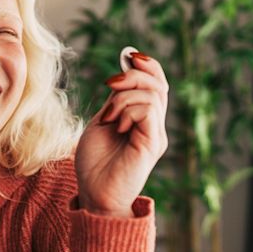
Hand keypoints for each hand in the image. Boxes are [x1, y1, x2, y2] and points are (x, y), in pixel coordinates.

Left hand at [75, 52, 169, 216]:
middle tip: (110, 84)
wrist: (94, 196)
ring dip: (124, 96)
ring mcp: (155, 135)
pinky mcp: (152, 144)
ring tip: (109, 117)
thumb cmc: (94, 165)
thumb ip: (116, 100)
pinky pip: (148, 110)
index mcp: (144, 121)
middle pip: (158, 84)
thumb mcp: (103, 122)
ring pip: (153, 94)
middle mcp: (154, 127)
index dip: (147, 66)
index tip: (128, 56)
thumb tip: (124, 70)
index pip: (156, 84)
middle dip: (134, 74)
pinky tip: (116, 125)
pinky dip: (128, 109)